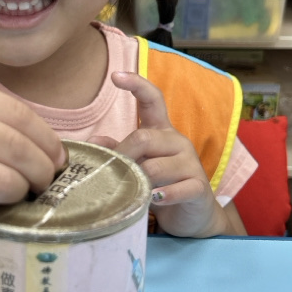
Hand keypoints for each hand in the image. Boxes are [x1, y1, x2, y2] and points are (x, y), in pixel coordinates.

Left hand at [90, 71, 223, 237]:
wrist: (193, 215)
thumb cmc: (161, 185)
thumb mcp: (138, 164)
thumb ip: (119, 151)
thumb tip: (93, 141)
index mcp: (161, 132)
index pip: (153, 99)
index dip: (136, 85)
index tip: (116, 76)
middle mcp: (177, 142)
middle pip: (143, 138)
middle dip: (122, 157)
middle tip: (112, 175)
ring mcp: (191, 163)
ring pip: (155, 167)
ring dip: (138, 182)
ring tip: (133, 194)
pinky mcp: (199, 187)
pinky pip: (178, 189)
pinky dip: (162, 197)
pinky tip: (154, 201)